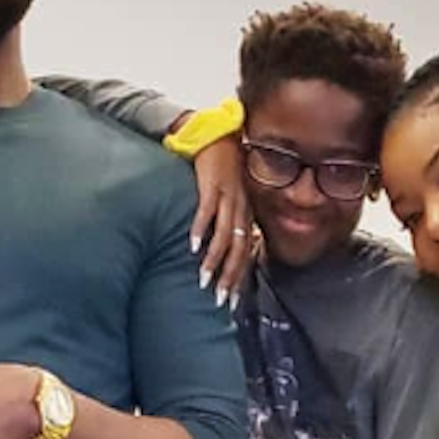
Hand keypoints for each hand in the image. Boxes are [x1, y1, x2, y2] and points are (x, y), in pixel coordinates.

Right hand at [188, 136, 256, 308]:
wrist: (218, 135)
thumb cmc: (221, 169)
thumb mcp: (229, 197)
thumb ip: (225, 220)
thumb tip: (216, 248)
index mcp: (245, 214)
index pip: (245, 253)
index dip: (239, 278)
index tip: (233, 302)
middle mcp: (241, 209)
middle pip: (239, 250)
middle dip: (230, 277)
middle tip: (220, 300)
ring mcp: (228, 197)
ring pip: (225, 235)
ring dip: (215, 260)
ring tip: (204, 279)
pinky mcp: (212, 185)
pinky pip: (207, 211)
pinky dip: (201, 229)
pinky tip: (193, 246)